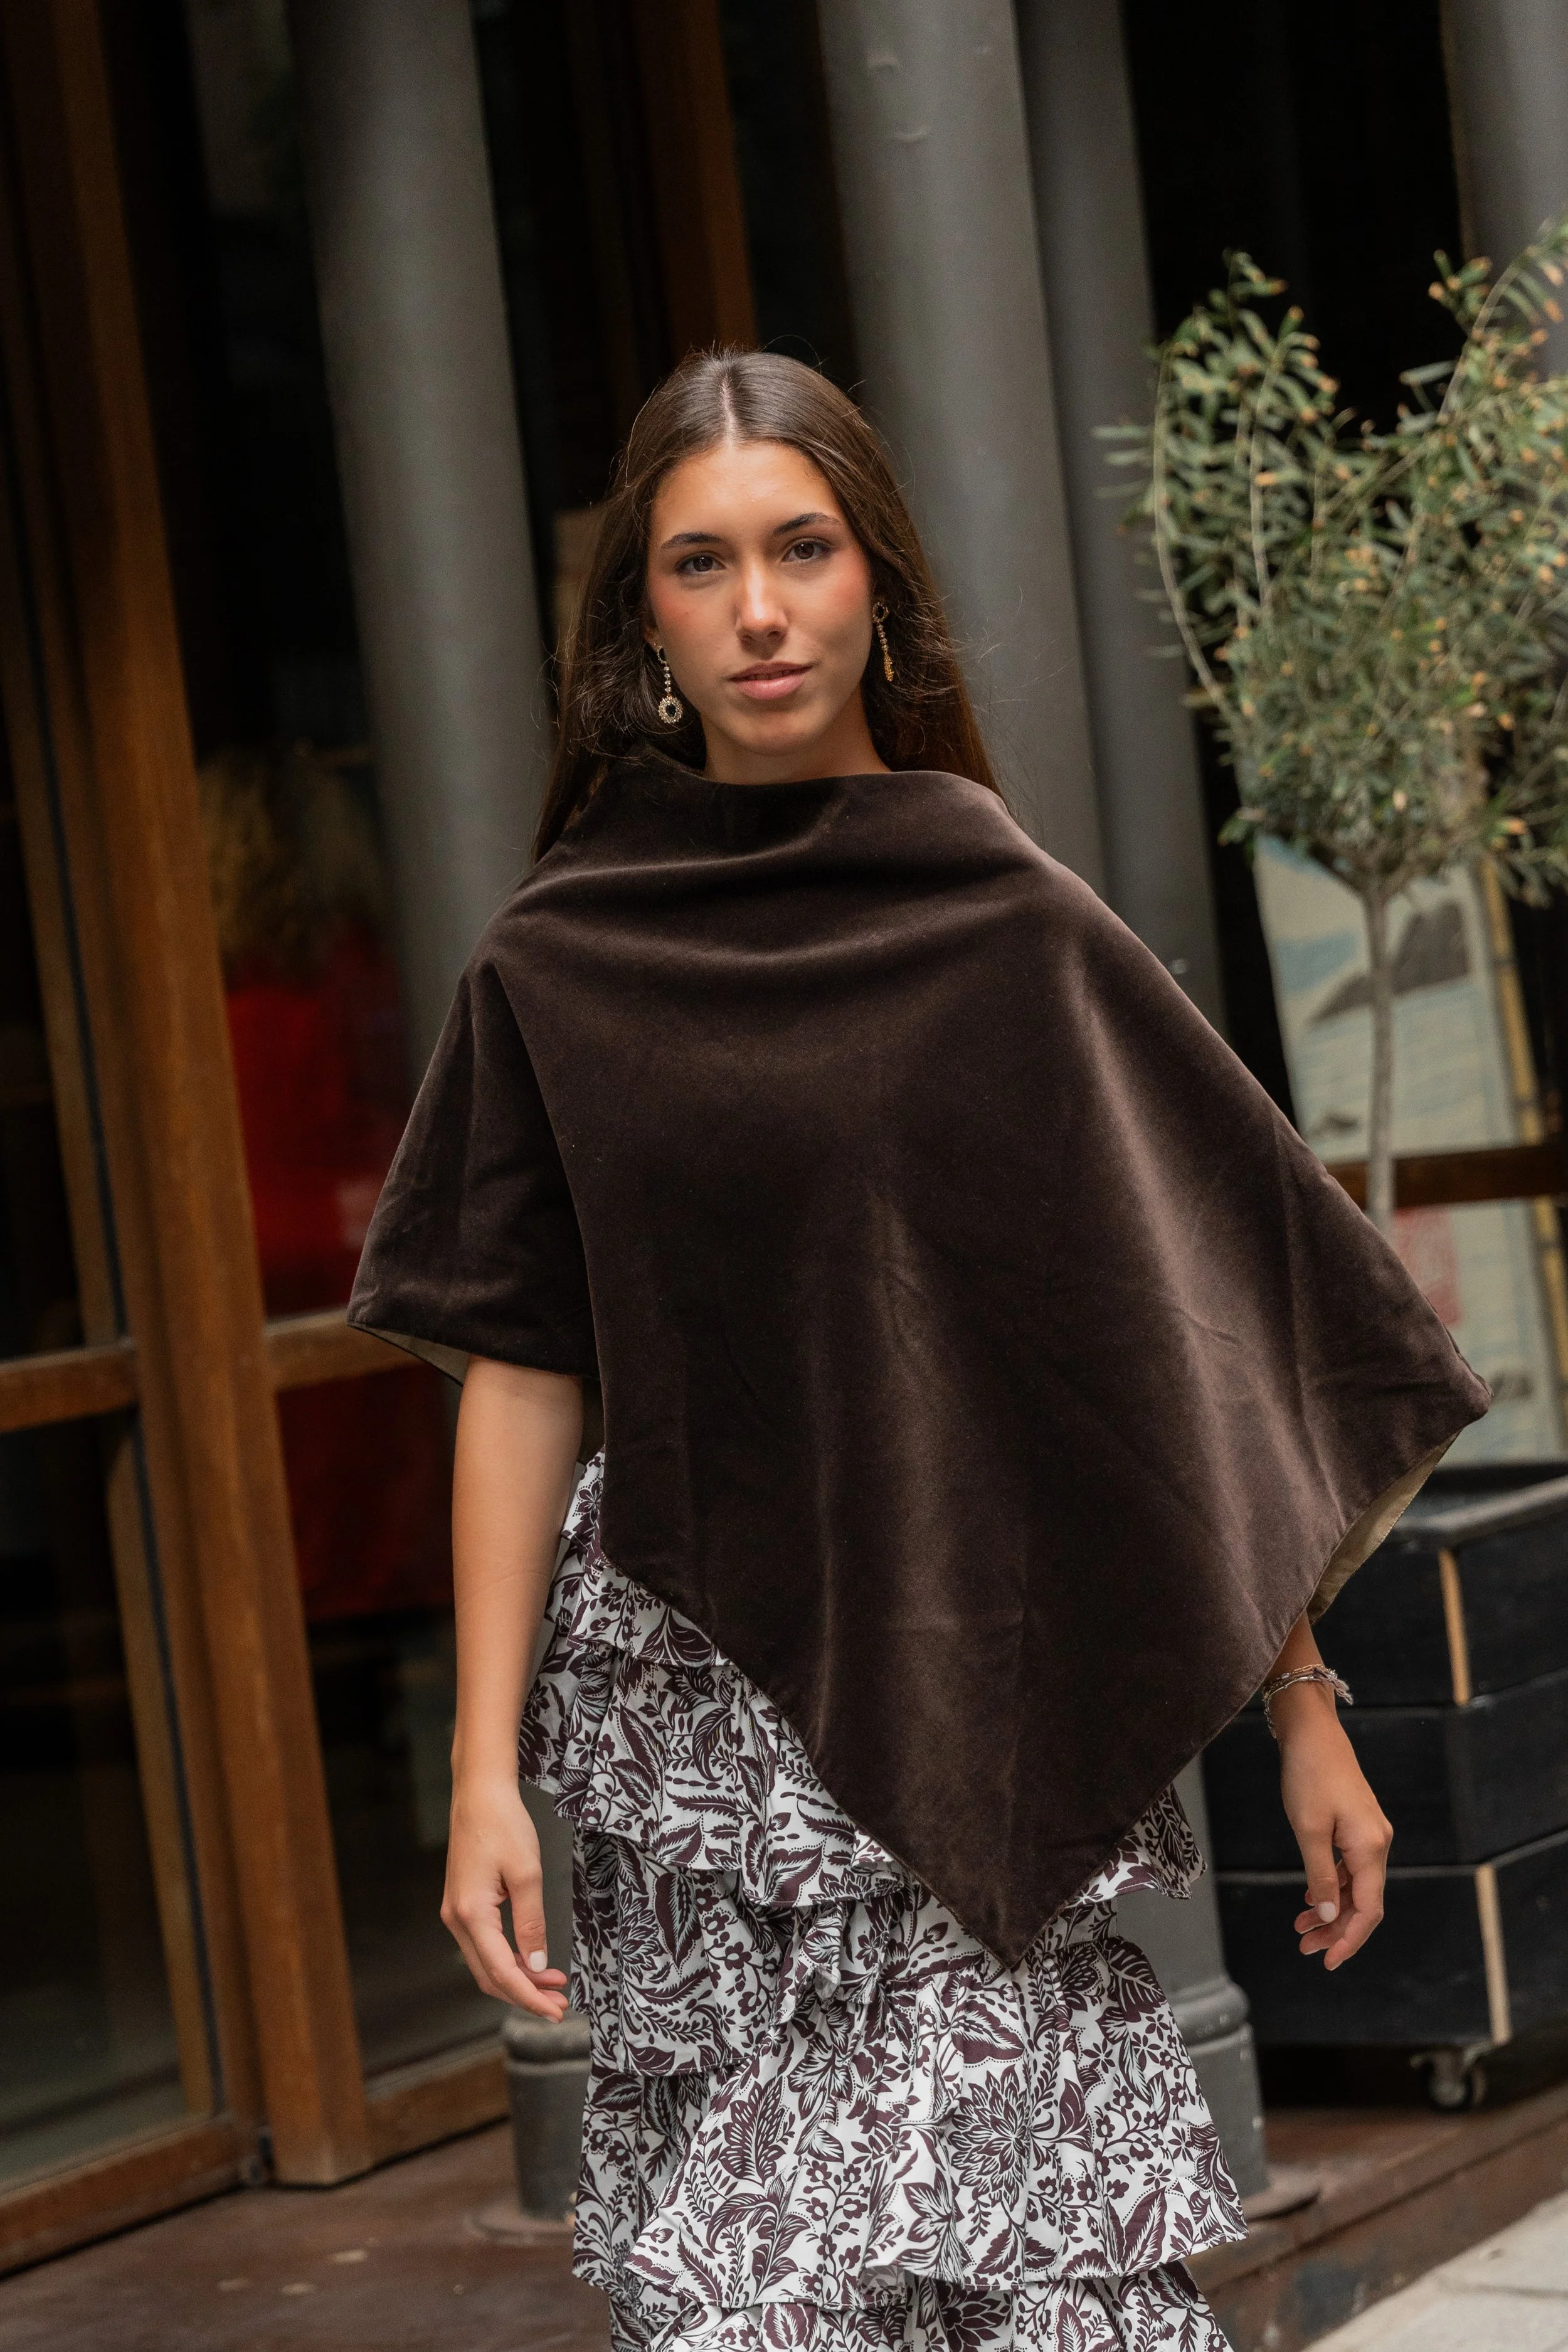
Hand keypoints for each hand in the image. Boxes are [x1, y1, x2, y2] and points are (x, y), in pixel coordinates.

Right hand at [441, 1775, 568, 2017]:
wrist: (479, 1794)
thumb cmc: (503, 1825)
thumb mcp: (527, 1874)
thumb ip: (532, 1923)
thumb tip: (537, 1963)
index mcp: (471, 1915)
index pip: (502, 1972)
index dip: (529, 1997)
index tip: (556, 2011)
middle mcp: (456, 1920)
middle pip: (490, 1975)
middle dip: (525, 1993)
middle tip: (560, 2003)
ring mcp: (456, 1913)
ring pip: (487, 1962)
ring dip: (519, 1977)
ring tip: (554, 1983)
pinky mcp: (462, 1905)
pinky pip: (484, 1945)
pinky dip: (509, 1958)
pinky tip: (533, 1958)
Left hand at [1274, 1681, 1392, 1971]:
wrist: (1312, 1732)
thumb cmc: (1309, 1776)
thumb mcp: (1309, 1830)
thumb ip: (1322, 1877)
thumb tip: (1330, 1918)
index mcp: (1371, 1848)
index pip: (1368, 1910)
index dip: (1350, 1940)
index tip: (1328, 1962)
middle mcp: (1378, 1844)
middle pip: (1364, 1902)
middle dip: (1337, 1930)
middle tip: (1306, 1948)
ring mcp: (1369, 1834)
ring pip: (1356, 1886)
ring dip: (1332, 1909)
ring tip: (1302, 1927)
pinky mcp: (1358, 1826)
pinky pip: (1350, 1867)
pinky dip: (1332, 1885)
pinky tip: (1312, 1896)